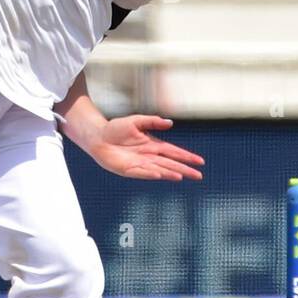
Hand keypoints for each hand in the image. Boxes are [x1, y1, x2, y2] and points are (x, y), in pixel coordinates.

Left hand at [86, 115, 204, 181]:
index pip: (174, 152)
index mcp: (153, 145)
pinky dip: (151, 173)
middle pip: (171, 163)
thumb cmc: (115, 129)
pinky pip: (142, 172)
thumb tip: (170, 123)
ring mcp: (140, 164)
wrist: (98, 136)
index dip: (186, 156)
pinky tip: (160, 174)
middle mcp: (149, 156)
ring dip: (171, 173)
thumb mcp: (136, 121)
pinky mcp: (128, 170)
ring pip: (159, 169)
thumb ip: (153, 122)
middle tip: (198, 175)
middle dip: (184, 169)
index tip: (199, 161)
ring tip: (182, 176)